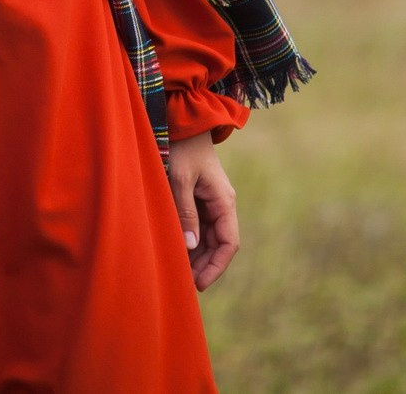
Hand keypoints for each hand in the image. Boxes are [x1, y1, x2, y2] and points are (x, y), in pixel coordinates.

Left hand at [168, 132, 239, 290]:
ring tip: (177, 271)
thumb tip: (191, 246)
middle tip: (183, 282)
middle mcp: (221, 204)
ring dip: (196, 255)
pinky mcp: (198, 198)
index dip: (216, 266)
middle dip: (204, 265)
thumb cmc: (182, 148)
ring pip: (208, 238)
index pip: (229, 243)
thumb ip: (186, 213)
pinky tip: (176, 251)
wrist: (182, 121)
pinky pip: (198, 226)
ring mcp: (210, 202)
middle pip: (218, 244)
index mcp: (224, 201)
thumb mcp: (180, 180)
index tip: (199, 283)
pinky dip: (189, 241)